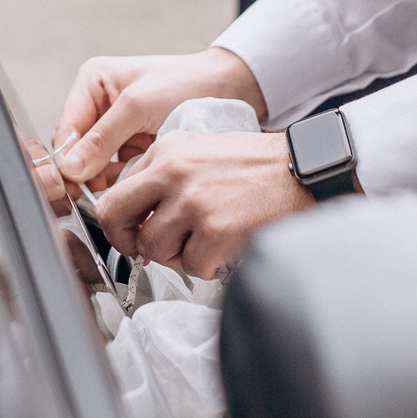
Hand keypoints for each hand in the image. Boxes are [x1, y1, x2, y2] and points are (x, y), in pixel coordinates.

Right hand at [53, 48, 265, 186]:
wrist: (230, 89)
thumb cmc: (188, 83)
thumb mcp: (138, 106)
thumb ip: (102, 137)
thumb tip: (71, 167)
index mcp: (93, 83)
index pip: (66, 129)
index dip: (68, 159)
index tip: (75, 185)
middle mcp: (99, 105)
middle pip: (77, 150)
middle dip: (86, 172)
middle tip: (97, 195)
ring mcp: (116, 128)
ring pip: (95, 165)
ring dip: (105, 180)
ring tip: (121, 189)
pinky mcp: (133, 146)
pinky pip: (116, 172)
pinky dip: (123, 181)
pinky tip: (135, 186)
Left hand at [92, 130, 311, 278]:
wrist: (301, 171)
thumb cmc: (254, 166)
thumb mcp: (197, 151)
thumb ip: (162, 176)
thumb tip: (135, 214)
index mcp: (165, 151)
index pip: (114, 193)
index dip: (119, 221)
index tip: (131, 231)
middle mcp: (173, 172)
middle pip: (117, 220)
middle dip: (127, 242)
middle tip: (146, 249)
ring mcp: (193, 202)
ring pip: (153, 250)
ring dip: (176, 255)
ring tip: (203, 241)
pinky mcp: (216, 230)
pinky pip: (192, 266)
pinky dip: (208, 265)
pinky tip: (225, 246)